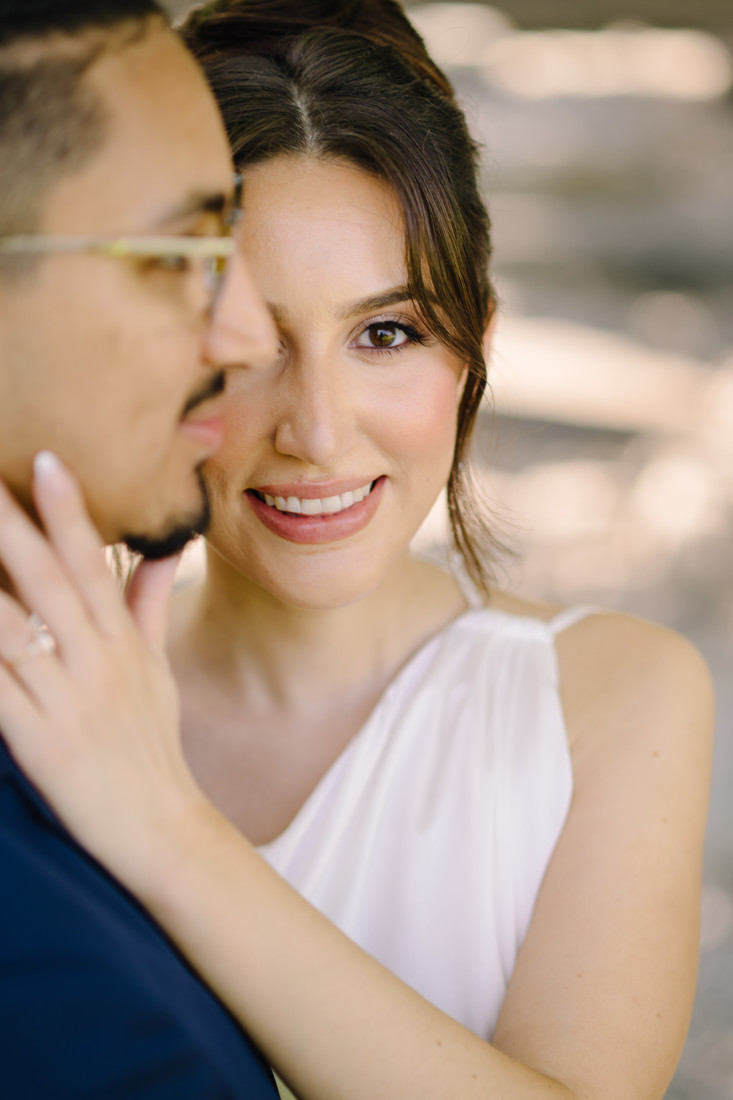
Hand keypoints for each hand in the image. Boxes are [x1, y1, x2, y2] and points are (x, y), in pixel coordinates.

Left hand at [0, 453, 202, 891]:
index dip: (70, 510)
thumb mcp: (158, 670)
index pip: (95, 564)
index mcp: (124, 642)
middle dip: (12, 527)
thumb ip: (150, 605)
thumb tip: (164, 549)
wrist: (162, 827)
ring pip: (13, 630)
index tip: (45, 458)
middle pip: (49, 582)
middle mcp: (98, 662)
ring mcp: (68, 701)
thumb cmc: (153, 744)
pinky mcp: (40, 743)